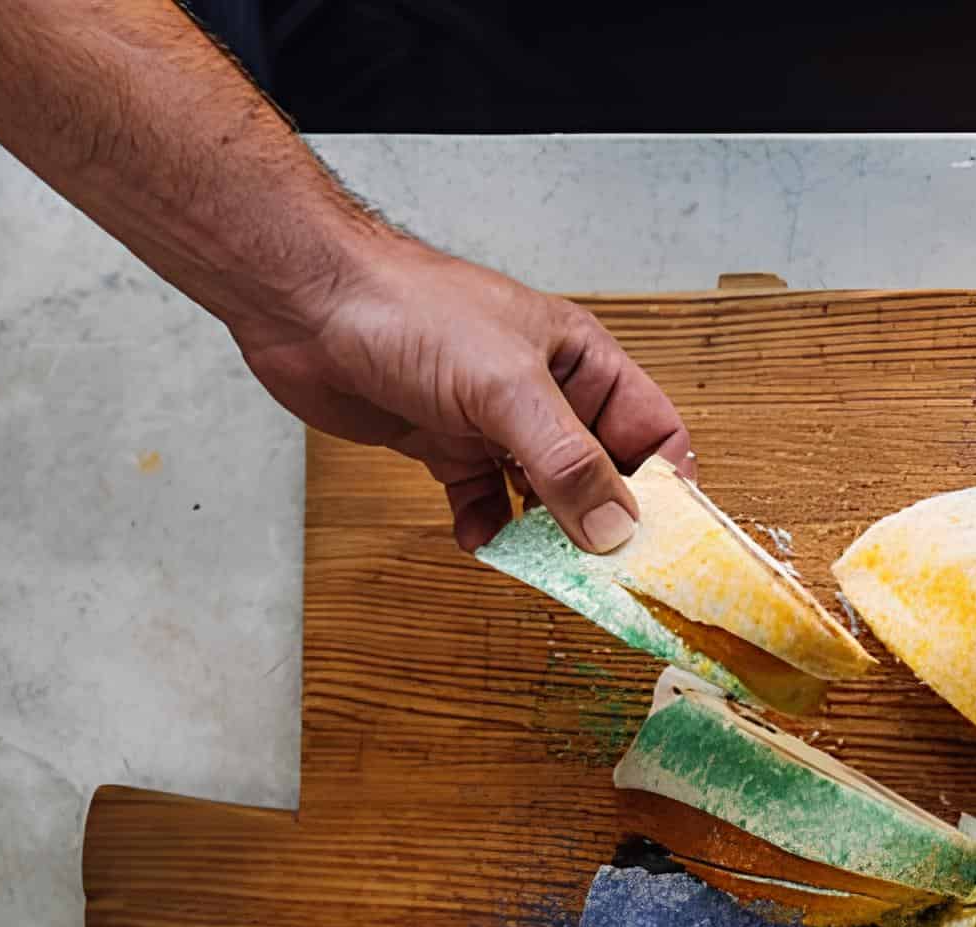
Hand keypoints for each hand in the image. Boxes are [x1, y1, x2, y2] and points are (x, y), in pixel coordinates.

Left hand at [232, 228, 693, 553]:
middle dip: (607, 522)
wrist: (307, 305)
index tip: (668, 542)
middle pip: (604, 473)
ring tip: (547, 567)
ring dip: (547, 535)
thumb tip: (615, 530)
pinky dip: (487, 528)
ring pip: (546, 496)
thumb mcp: (506, 388)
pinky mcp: (448, 446)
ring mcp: (497, 423)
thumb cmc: (409, 310)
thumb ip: (567, 462)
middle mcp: (547, 394)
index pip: (653, 431)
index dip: (669, 486)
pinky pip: (485, 502)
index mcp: (582, 362)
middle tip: (607, 573)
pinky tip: (480, 539)